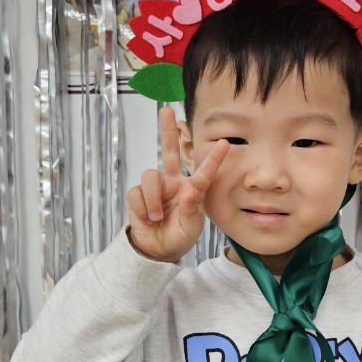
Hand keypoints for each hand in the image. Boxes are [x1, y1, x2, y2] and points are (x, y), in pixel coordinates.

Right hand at [126, 106, 228, 262]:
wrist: (159, 250)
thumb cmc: (179, 235)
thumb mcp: (192, 226)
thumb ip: (191, 209)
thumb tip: (187, 191)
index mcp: (191, 188)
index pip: (203, 172)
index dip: (213, 159)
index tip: (224, 143)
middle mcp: (173, 182)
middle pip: (169, 150)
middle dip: (166, 130)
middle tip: (166, 110)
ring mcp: (155, 187)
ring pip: (150, 175)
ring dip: (153, 198)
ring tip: (156, 217)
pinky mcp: (138, 196)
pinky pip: (137, 193)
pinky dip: (143, 208)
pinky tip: (148, 218)